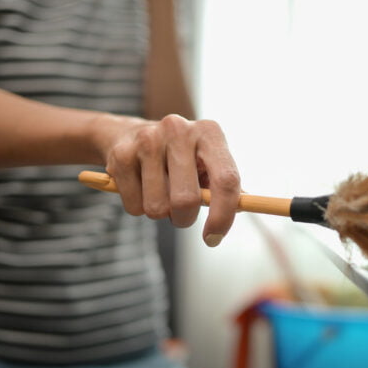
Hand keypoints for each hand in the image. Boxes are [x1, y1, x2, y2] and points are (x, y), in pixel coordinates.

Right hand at [92, 114, 240, 246]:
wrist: (128, 135)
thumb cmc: (180, 158)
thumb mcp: (206, 162)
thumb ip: (226, 186)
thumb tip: (246, 207)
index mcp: (209, 132)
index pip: (226, 180)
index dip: (224, 215)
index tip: (214, 238)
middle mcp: (179, 129)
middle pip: (187, 200)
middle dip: (184, 219)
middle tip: (181, 215)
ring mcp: (148, 140)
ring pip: (158, 208)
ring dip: (161, 214)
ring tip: (159, 193)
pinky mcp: (121, 154)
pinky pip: (134, 206)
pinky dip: (138, 208)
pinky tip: (139, 186)